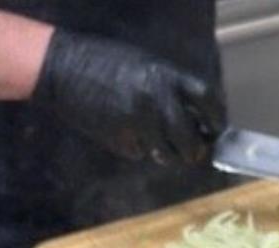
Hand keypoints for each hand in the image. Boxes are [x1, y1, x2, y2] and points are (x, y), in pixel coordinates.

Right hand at [32, 30, 225, 165]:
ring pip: (167, 154)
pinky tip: (127, 133)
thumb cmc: (104, 62)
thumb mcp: (145, 65)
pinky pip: (140, 153)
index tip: (216, 128)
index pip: (207, 101)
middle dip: (196, 150)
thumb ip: (171, 88)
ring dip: (169, 154)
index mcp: (166, 77)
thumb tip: (196, 115)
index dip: (216, 119)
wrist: (61, 70)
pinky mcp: (120, 142)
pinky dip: (140, 149)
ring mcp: (138, 125)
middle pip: (191, 140)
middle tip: (195, 150)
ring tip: (162, 144)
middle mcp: (157, 102)